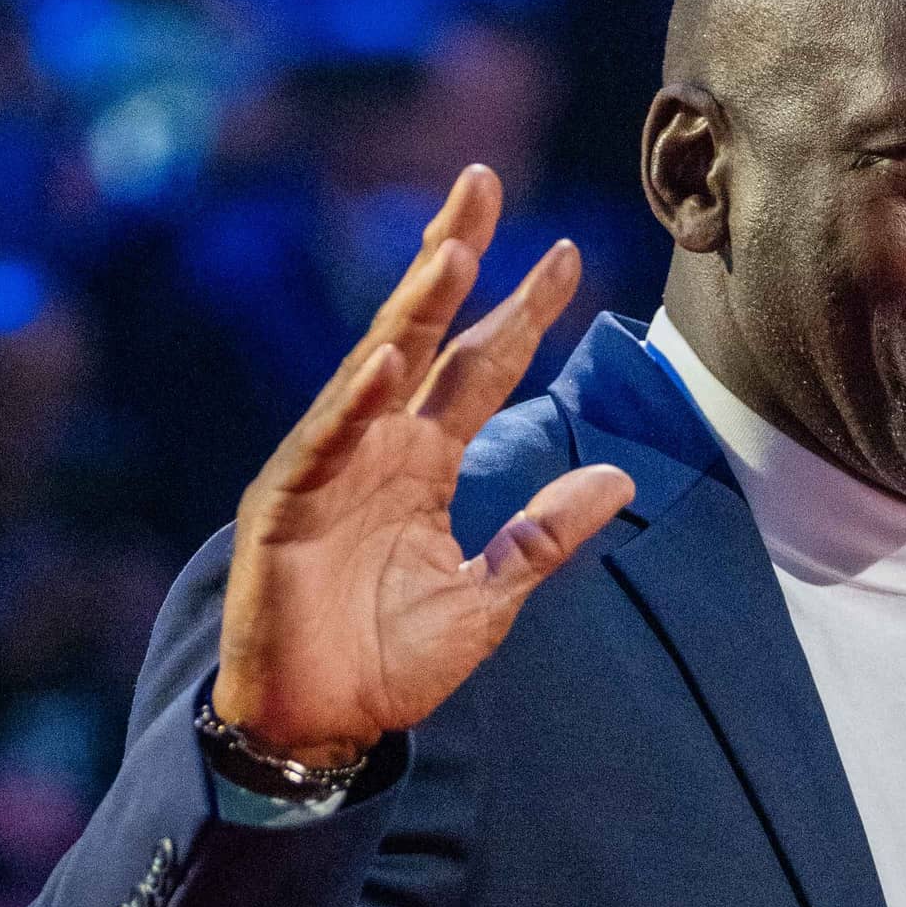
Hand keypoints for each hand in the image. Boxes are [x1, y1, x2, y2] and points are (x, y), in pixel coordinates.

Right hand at [212, 165, 633, 764]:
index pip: (482, 367)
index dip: (522, 311)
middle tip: (485, 180)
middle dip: (453, 256)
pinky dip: (353, 402)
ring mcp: (330, 468)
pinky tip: (385, 362)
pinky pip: (324, 444)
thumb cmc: (388, 661)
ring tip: (453, 250)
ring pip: (375, 369)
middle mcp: (379, 447)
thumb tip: (618, 472)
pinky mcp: (287, 505)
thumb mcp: (490, 597)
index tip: (567, 253)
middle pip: (423, 333)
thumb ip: (545, 532)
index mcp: (427, 463)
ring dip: (412, 309)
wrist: (318, 726)